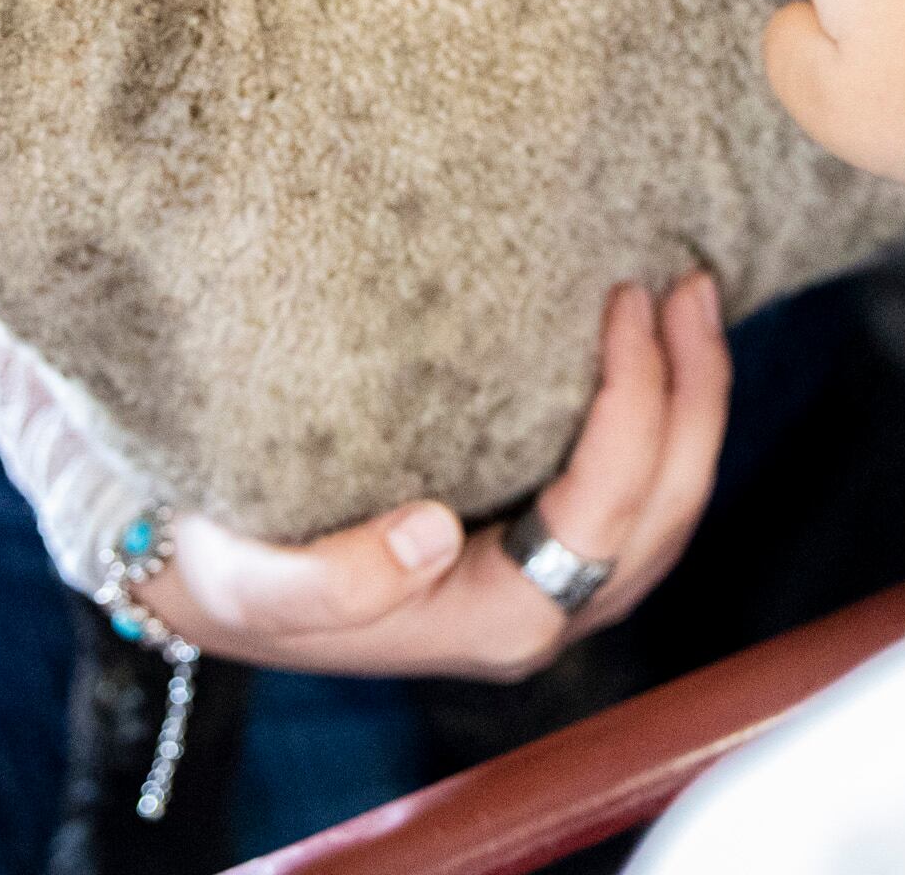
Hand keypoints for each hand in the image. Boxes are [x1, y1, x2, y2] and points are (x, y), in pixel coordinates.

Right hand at [137, 274, 728, 681]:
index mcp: (493, 621)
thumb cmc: (225, 575)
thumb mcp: (246, 584)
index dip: (637, 402)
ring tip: (688, 299)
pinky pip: (635, 495)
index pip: (605, 509)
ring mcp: (551, 591)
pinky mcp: (540, 555)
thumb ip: (331, 580)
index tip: (623, 299)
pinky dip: (660, 421)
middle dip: (696, 393)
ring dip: (693, 405)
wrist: (208, 591)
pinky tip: (650, 349)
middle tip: (688, 282)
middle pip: (666, 508)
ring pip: (667, 507)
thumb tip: (432, 535)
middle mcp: (541, 616)